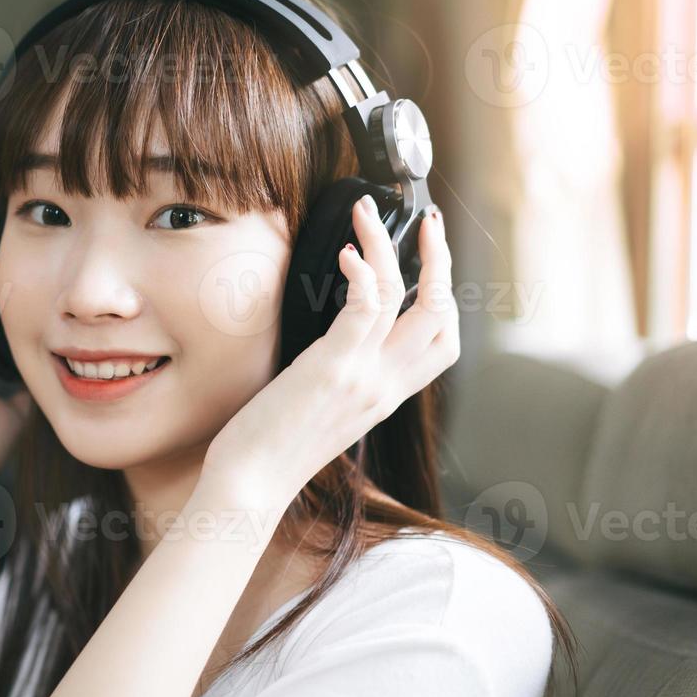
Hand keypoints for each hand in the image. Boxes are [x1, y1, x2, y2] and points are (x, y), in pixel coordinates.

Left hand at [203, 195, 458, 510]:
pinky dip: (364, 272)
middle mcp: (386, 385)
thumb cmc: (271, 447)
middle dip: (440, 260)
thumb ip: (342, 377)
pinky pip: (367, 308)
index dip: (445, 296)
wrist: (251, 484)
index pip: (444, 343)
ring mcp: (364, 376)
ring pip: (403, 296)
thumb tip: (332, 345)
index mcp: (386, 395)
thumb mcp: (323, 410)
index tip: (430, 260)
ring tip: (366, 212)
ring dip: (389, 245)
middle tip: (428, 222)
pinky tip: (348, 251)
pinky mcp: (333, 368)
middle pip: (442, 313)